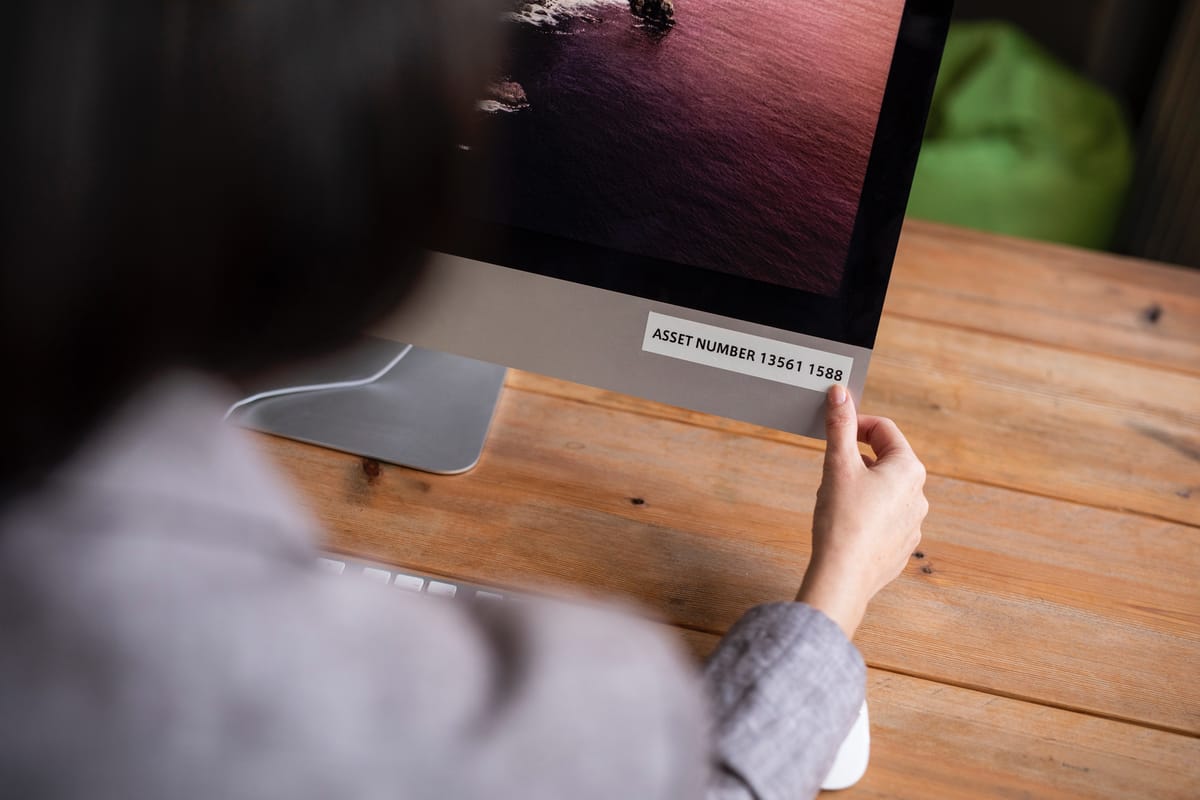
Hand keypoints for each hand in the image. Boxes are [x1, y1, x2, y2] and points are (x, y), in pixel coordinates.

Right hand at [796, 385, 927, 638]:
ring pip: (884, 491)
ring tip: (835, 502)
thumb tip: (840, 393)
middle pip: (885, 460)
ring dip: (861, 487)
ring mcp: (913, 523)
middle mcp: (919, 495)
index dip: (855, 424)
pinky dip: (866, 515)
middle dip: (856, 460)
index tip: (834, 431)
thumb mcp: (837, 465)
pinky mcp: (902, 546)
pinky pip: (885, 519)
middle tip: (830, 471)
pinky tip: (845, 526)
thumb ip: (840, 426)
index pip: (883, 430)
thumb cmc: (842, 519)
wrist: (843, 575)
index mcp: (908, 469)